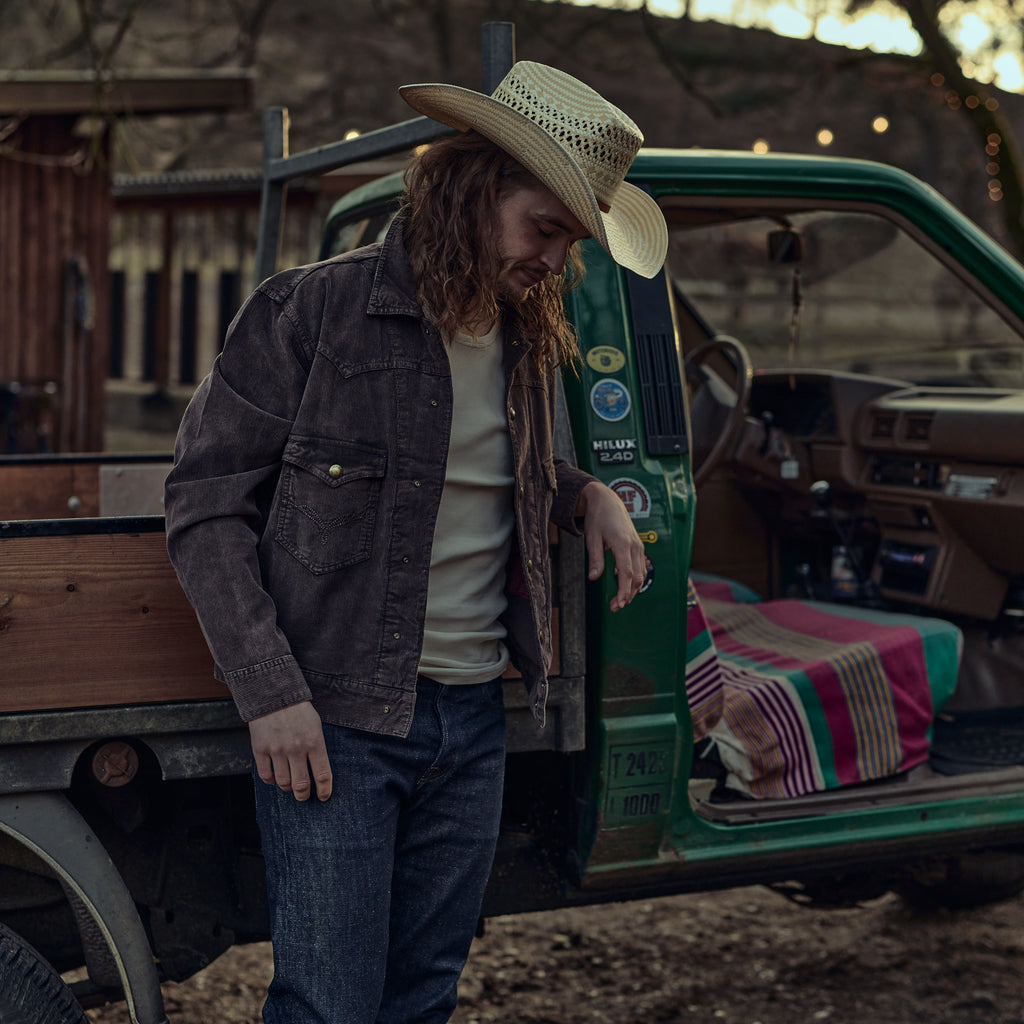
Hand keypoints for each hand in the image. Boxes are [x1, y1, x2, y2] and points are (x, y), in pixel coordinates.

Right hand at [249, 701, 332, 801]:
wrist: (274, 694)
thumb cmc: (298, 711)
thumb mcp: (316, 726)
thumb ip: (317, 748)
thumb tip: (318, 772)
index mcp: (314, 741)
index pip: (322, 774)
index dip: (324, 790)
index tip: (324, 797)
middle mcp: (296, 748)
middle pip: (301, 785)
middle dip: (304, 795)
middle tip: (304, 796)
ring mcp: (277, 749)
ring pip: (283, 783)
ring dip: (288, 788)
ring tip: (290, 785)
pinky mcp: (260, 749)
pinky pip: (266, 775)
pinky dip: (271, 781)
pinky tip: (275, 777)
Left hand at [575, 480, 647, 611]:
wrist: (607, 500)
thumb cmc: (598, 518)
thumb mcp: (592, 538)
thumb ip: (595, 559)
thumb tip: (594, 578)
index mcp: (622, 544)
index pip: (626, 573)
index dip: (623, 591)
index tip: (618, 605)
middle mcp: (634, 546)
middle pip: (636, 577)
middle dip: (627, 595)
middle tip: (614, 608)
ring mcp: (638, 546)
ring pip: (640, 574)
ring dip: (631, 590)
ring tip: (618, 602)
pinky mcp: (638, 546)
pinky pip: (640, 567)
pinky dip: (634, 580)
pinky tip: (624, 588)